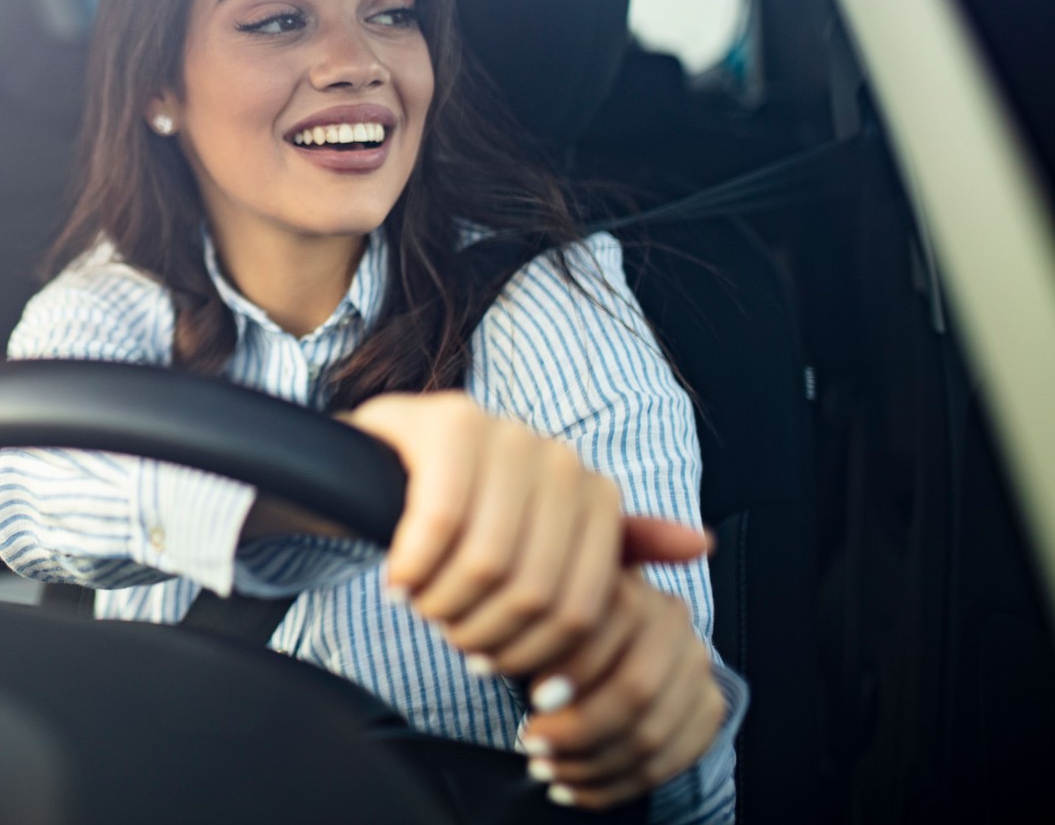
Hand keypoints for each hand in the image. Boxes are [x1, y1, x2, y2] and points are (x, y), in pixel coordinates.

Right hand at [343, 391, 707, 679]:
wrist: (384, 458)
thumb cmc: (469, 512)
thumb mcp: (543, 539)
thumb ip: (614, 550)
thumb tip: (703, 545)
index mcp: (591, 491)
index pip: (580, 609)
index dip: (532, 655)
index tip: (493, 663)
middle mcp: (555, 456)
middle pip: (533, 592)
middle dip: (482, 634)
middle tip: (450, 635)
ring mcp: (503, 433)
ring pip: (486, 563)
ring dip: (444, 603)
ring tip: (423, 605)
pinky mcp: (446, 425)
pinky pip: (439, 523)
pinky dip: (414, 567)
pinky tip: (399, 578)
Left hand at [519, 573, 724, 808]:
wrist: (628, 637)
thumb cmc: (567, 626)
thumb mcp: (548, 604)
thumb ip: (527, 616)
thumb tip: (475, 650)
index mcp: (629, 585)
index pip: (608, 632)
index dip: (570, 671)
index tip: (533, 700)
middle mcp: (672, 621)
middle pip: (634, 690)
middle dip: (578, 728)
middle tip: (531, 746)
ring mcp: (697, 666)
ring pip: (650, 734)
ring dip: (589, 763)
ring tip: (544, 770)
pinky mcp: (708, 707)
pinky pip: (668, 761)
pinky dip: (615, 785)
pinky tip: (574, 789)